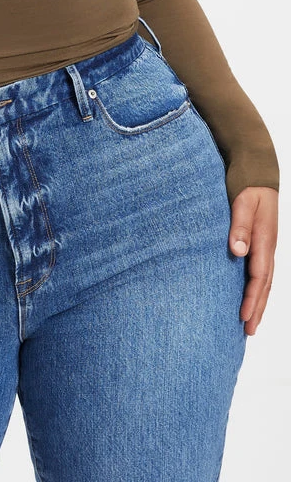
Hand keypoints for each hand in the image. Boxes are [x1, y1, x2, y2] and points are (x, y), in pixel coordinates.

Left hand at [228, 186, 277, 334]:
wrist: (258, 173)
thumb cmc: (248, 187)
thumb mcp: (242, 202)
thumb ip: (240, 226)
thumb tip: (238, 251)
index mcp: (264, 241)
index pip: (259, 277)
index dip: (251, 298)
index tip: (243, 317)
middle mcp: (268, 247)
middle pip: (264, 285)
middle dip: (257, 308)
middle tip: (249, 332)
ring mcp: (266, 247)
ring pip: (265, 281)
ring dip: (258, 302)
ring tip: (251, 323)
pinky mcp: (261, 244)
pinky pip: (261, 272)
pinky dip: (257, 288)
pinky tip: (250, 297)